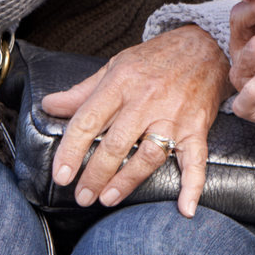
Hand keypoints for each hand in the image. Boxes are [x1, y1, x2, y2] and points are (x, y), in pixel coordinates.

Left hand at [40, 25, 228, 217]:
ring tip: (108, 197)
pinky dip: (193, 186)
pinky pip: (196, 160)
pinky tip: (185, 208)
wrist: (204, 46)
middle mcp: (147, 100)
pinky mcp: (197, 128)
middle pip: (116, 144)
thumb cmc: (156, 58)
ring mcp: (174, 116)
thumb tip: (50, 105)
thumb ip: (82, 91)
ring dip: (127, 181)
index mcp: (121, 83)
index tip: (61, 174)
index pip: (89, 120)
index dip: (71, 150)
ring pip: (148, 155)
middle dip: (95, 174)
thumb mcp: (115, 66)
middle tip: (82, 195)